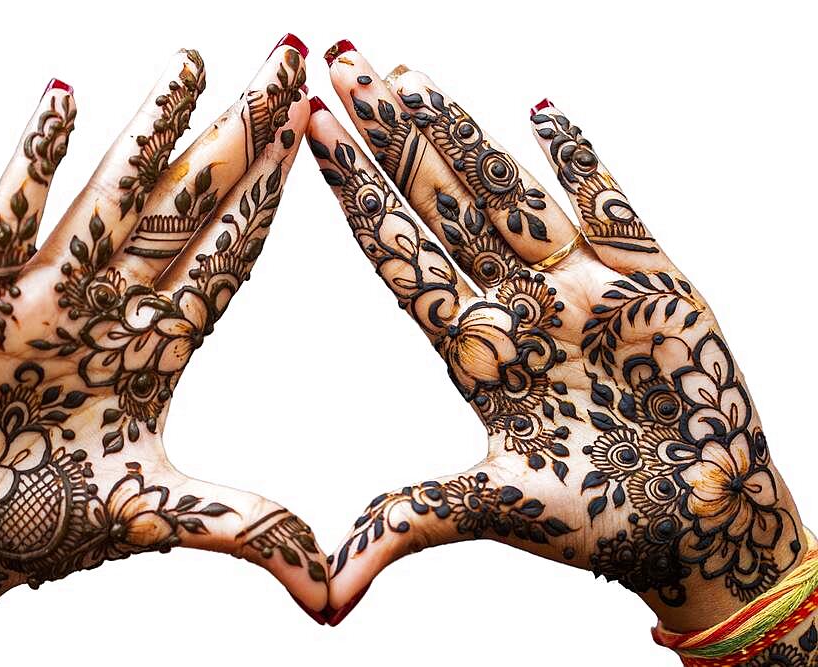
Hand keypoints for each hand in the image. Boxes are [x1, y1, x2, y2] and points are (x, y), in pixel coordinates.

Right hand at [0, 35, 326, 664]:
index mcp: (157, 347)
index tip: (314, 133)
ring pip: (108, 198)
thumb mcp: (156, 514)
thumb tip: (329, 585)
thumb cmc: (37, 526)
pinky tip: (64, 100)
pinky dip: (31, 166)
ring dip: (152, 130)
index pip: (229, 253)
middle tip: (290, 59)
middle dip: (241, 134)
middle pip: (188, 205)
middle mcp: (109, 305)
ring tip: (196, 60)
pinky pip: (6, 220)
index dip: (273, 195)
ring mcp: (42, 294)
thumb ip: (244, 528)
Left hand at [308, 41, 806, 636]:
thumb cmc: (603, 520)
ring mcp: (581, 285)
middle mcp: (517, 303)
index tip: (310, 131)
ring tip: (408, 74)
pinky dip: (586, 159)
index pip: (400, 253)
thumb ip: (413, 522)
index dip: (355, 192)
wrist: (699, 525)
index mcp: (475, 349)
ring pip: (511, 190)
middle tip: (341, 62)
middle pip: (440, 202)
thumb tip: (325, 586)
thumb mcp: (496, 513)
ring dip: (462, 132)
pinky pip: (614, 204)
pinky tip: (545, 110)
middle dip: (390, 133)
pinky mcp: (652, 280)